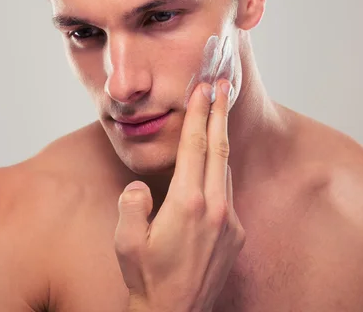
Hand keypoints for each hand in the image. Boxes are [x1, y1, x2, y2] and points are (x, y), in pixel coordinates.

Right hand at [115, 79, 244, 311]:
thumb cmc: (147, 278)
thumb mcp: (126, 241)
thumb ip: (131, 205)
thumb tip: (140, 188)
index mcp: (187, 204)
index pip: (195, 147)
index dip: (199, 114)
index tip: (204, 88)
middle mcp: (215, 208)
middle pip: (219, 148)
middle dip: (219, 113)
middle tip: (221, 84)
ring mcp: (229, 222)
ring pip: (226, 171)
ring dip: (221, 142)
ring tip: (216, 118)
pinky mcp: (236, 235)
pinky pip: (229, 194)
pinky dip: (221, 174)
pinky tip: (212, 171)